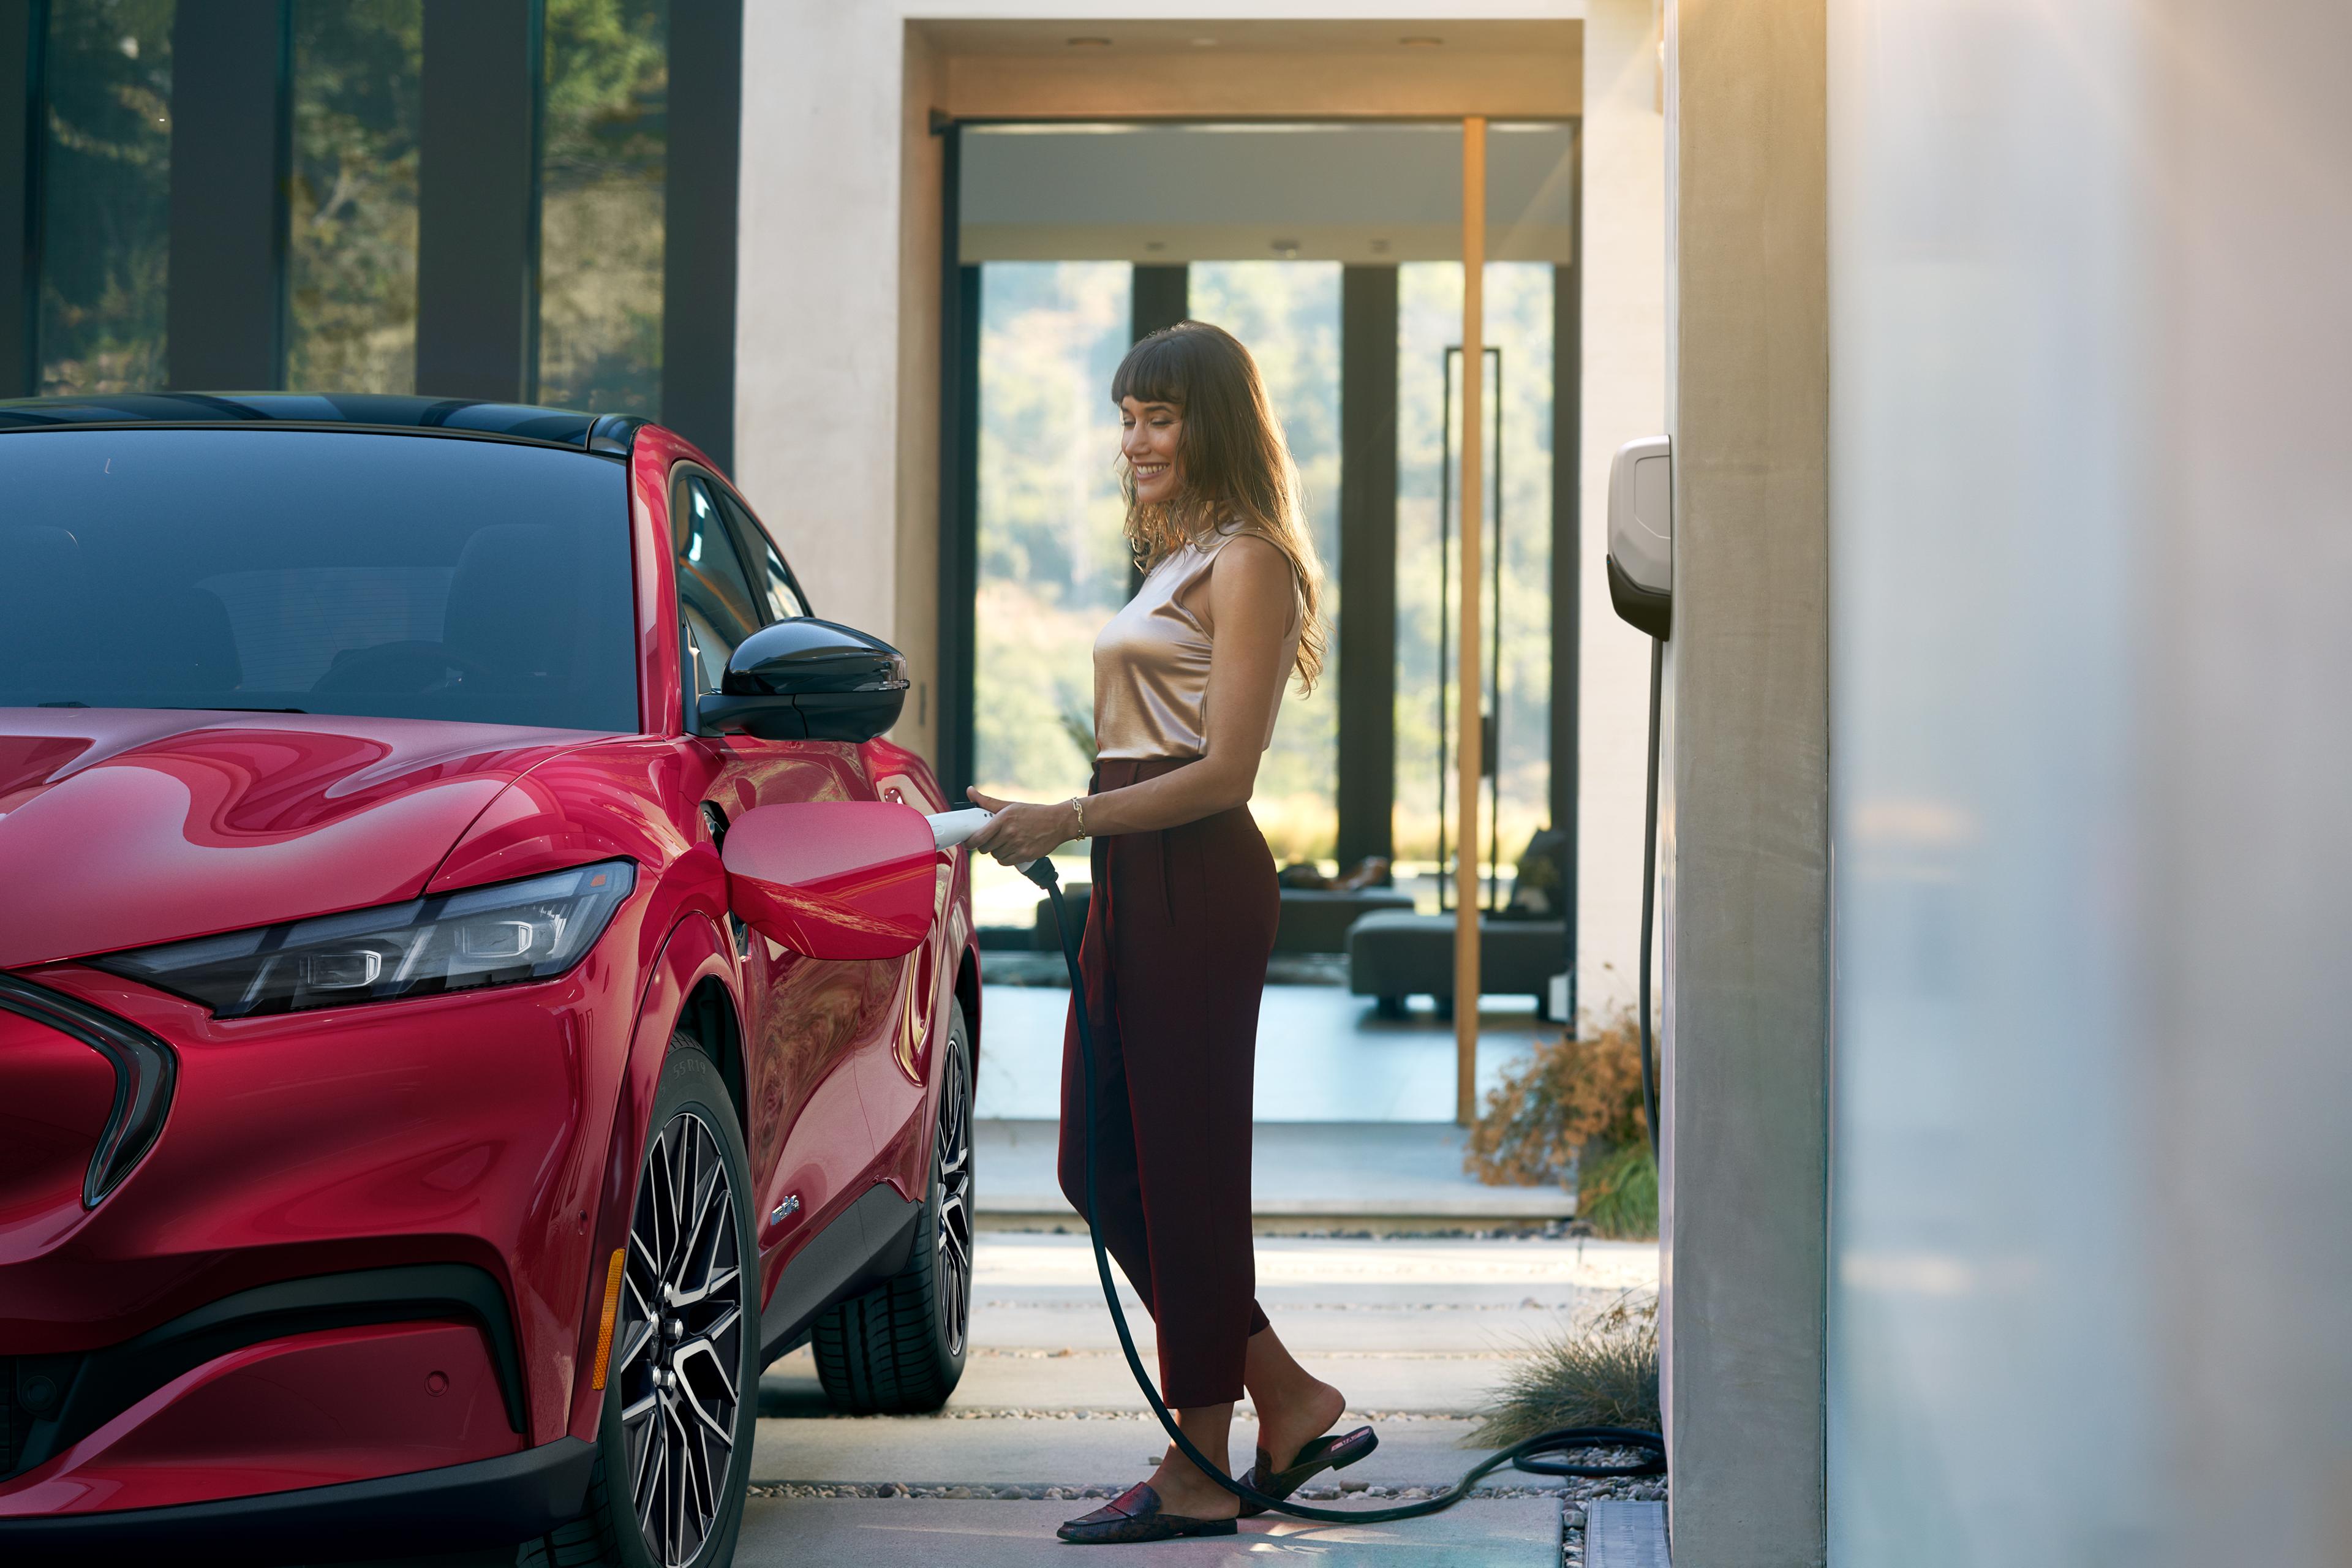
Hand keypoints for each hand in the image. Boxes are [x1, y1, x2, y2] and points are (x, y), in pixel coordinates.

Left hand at [964, 788, 1082, 866]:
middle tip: (989, 840)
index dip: (970, 842)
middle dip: (984, 845)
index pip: (979, 836)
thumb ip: (987, 801)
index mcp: (1004, 818)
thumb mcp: (1010, 805)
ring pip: (995, 856)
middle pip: (985, 848)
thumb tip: (970, 791)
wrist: (1058, 822)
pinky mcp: (1025, 855)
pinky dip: (1005, 858)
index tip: (968, 842)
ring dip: (996, 851)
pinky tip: (1010, 850)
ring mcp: (1018, 845)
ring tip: (1004, 843)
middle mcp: (1010, 832)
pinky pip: (1005, 862)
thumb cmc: (1033, 813)